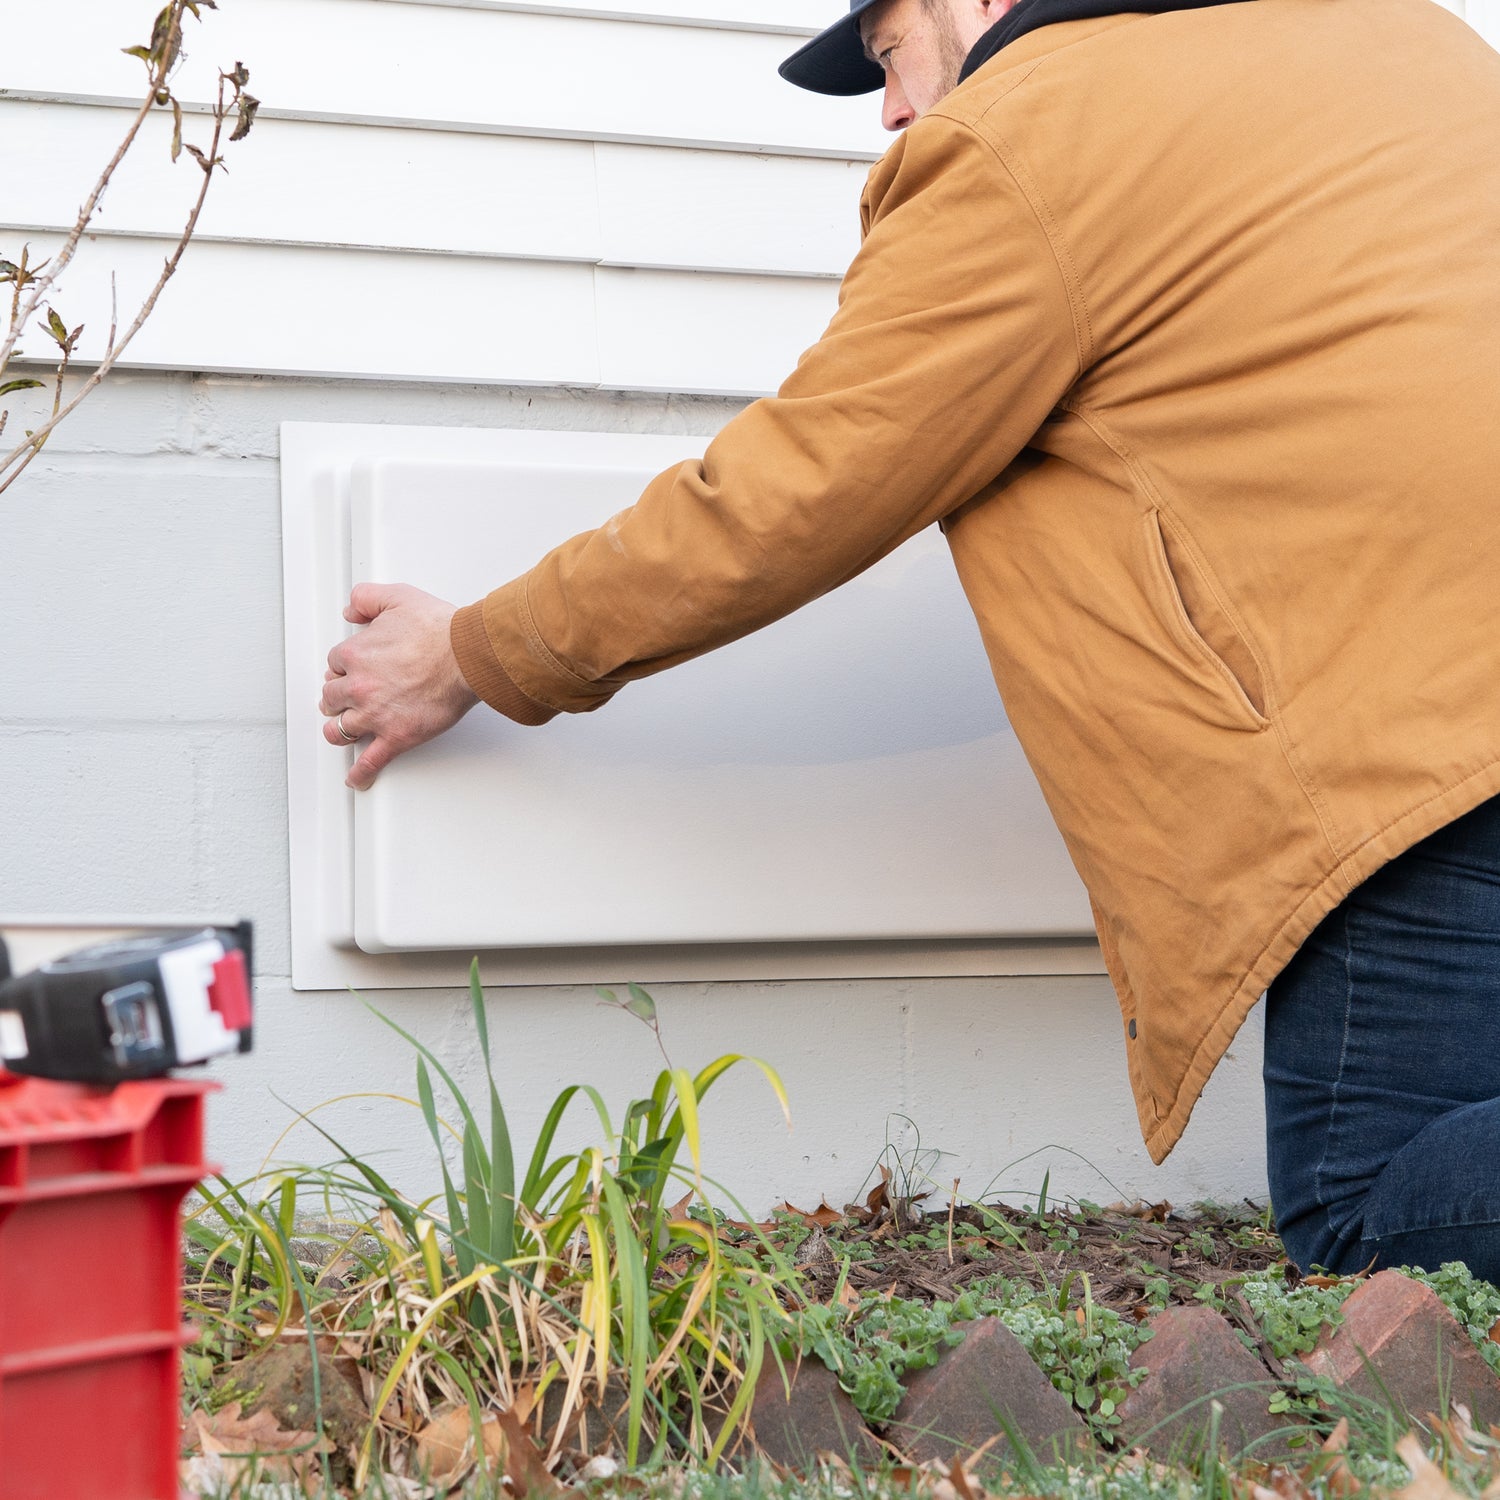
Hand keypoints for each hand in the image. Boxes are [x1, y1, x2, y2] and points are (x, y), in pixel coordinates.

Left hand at [320, 582, 479, 789]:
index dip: (343, 666)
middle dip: (336, 698)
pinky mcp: (396, 736)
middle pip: (332, 698)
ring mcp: (375, 714)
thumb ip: (368, 599)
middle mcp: (359, 687)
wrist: (467, 657)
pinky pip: (371, 761)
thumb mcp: (398, 597)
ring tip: (343, 731)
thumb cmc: (440, 630)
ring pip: (341, 730)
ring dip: (339, 730)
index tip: (350, 668)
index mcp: (355, 654)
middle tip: (343, 699)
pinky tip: (356, 778)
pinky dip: (361, 773)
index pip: (335, 663)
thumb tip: (351, 610)